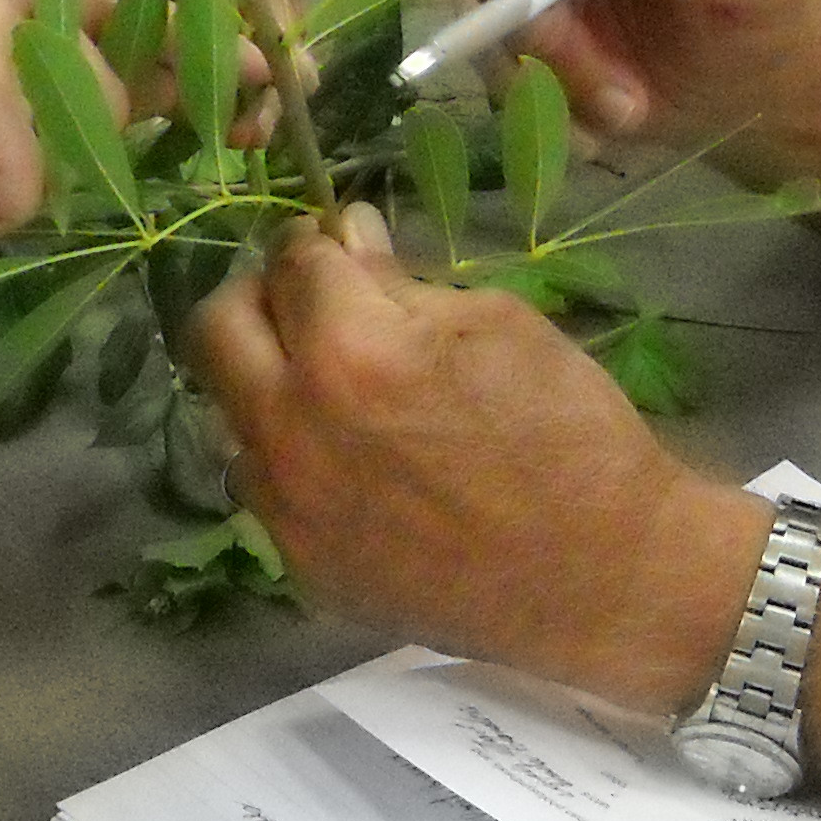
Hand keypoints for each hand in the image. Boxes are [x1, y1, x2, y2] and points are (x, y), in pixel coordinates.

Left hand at [193, 214, 734, 705]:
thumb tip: (346, 240)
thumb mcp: (500, 325)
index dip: (314, 242)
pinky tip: (349, 460)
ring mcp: (288, 510)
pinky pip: (264, 490)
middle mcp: (293, 430)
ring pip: (227, 415)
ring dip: (266, 386)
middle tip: (304, 300)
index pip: (292, 264)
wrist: (606, 580)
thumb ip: (402, 284)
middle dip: (258, 296)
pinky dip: (290, 459)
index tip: (331, 244)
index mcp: (349, 354)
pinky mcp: (301, 568)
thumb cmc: (571, 434)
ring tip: (330, 388)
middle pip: (215, 329)